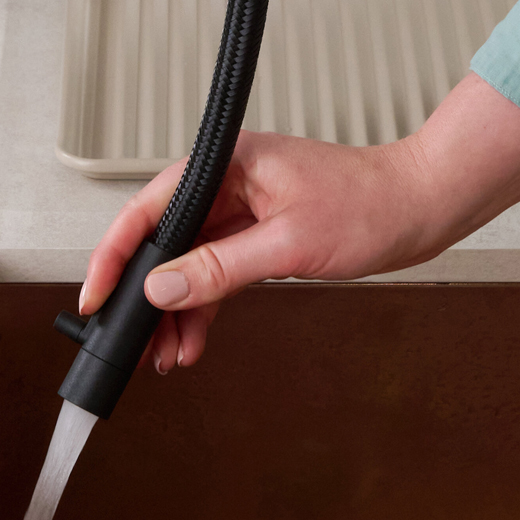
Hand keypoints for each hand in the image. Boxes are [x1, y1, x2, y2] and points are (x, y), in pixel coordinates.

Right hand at [77, 72, 519, 373]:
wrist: (424, 207)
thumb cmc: (372, 204)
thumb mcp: (290, 244)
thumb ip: (221, 267)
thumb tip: (164, 287)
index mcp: (229, 163)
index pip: (149, 206)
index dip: (116, 253)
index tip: (96, 294)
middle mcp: (229, 181)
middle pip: (163, 239)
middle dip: (144, 295)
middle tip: (127, 340)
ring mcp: (243, 208)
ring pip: (188, 263)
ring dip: (175, 310)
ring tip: (164, 356)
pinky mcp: (260, 233)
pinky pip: (216, 272)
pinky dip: (204, 306)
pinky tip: (193, 340)